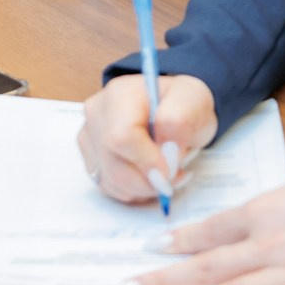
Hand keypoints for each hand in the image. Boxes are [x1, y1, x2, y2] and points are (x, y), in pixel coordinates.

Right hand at [80, 73, 217, 204]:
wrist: (175, 109)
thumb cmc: (183, 103)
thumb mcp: (193, 101)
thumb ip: (179, 121)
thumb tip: (166, 151)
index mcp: (121, 94)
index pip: (121, 136)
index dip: (146, 161)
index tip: (171, 172)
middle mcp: (97, 113)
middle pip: (113, 162)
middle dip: (148, 180)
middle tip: (174, 176)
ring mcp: (90, 136)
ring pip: (109, 179)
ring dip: (142, 188)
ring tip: (165, 174)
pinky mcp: (91, 157)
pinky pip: (107, 186)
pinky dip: (132, 190)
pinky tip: (148, 176)